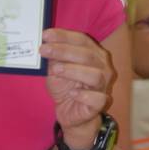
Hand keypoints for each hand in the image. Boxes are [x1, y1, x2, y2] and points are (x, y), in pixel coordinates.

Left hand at [42, 29, 114, 146]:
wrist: (70, 113)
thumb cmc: (67, 88)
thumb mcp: (56, 70)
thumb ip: (53, 58)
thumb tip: (45, 43)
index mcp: (94, 54)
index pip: (82, 40)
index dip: (64, 36)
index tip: (45, 35)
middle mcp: (102, 68)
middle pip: (87, 55)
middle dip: (64, 51)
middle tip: (44, 50)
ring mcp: (103, 86)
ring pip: (95, 75)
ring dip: (73, 71)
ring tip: (56, 70)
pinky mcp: (100, 103)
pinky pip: (97, 98)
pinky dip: (84, 95)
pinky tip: (71, 93)